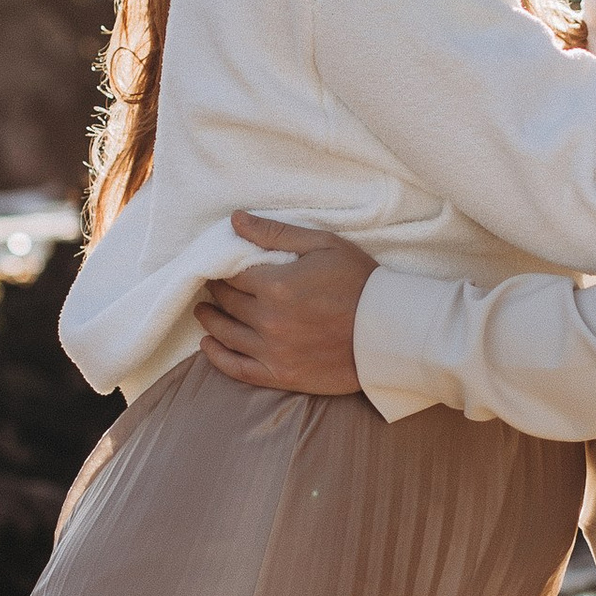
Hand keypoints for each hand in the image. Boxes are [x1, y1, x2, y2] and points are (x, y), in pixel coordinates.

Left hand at [196, 216, 376, 393]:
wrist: (391, 332)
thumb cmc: (361, 282)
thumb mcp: (323, 245)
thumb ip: (275, 233)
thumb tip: (235, 220)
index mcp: (276, 285)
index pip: (231, 274)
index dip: (221, 267)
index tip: (218, 264)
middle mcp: (269, 320)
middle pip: (227, 302)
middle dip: (216, 290)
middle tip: (211, 284)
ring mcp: (273, 351)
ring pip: (226, 334)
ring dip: (210, 319)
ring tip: (204, 310)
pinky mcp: (281, 375)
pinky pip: (237, 369)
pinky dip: (217, 356)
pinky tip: (209, 344)